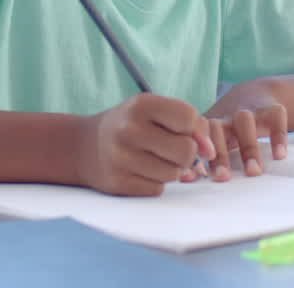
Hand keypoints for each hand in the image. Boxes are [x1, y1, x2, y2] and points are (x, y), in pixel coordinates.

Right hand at [76, 93, 215, 195]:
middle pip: (186, 150)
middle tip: (171, 149)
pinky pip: (157, 189)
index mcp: (140, 105)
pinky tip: (140, 171)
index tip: (187, 132)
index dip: (195, 129)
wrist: (84, 146)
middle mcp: (129, 130)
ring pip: (174, 174)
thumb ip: (189, 122)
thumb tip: (210, 151)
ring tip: (153, 158)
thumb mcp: (153, 110)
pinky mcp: (118, 183)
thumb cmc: (130, 125)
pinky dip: (155, 182)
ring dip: (171, 169)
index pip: (188, 117)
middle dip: (186, 153)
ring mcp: (121, 158)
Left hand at [203, 78, 288, 181]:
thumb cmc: (229, 127)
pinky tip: (279, 155)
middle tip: (223, 178)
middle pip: (217, 130)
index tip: (196, 176)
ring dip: (248, 147)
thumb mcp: (215, 139)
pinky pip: (275, 119)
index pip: (197, 139)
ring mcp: (249, 110)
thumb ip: (201, 158)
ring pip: (244, 123)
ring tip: (254, 172)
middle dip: (220, 154)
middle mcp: (226, 117)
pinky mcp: (272, 109)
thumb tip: (186, 179)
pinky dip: (278, 137)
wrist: (255, 93)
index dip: (196, 155)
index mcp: (208, 126)